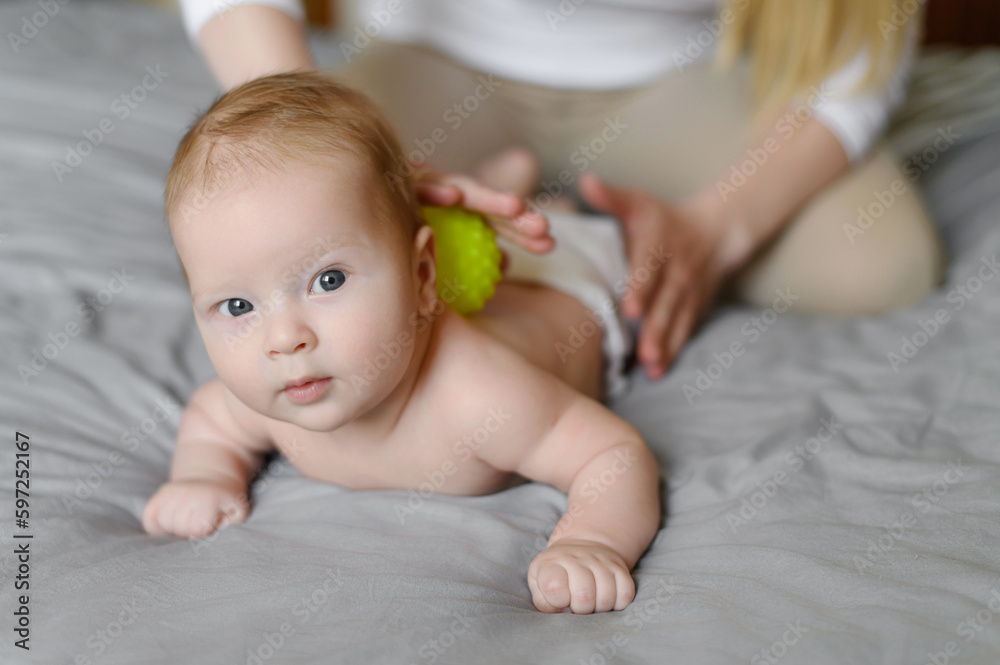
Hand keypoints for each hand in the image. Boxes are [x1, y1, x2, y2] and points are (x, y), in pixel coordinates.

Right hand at [142, 479, 248, 538]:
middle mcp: (186, 492)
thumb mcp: (238, 512)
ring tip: (188, 522)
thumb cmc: (227, 503)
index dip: (203, 532)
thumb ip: (228, 525)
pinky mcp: (159, 495)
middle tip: (199, 524)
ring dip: (174, 528)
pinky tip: (173, 522)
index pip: (197, 528)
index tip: (209, 526)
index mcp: (208, 498)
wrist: (214, 481)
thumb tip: (206, 535)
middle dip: (188, 531)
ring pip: (162, 523)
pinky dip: (157, 525)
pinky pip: (149, 519)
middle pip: (178, 527)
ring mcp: (170, 492)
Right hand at [412, 163, 554, 254]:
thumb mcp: (442, 260)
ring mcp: (426, 184)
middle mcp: (447, 194)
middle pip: (488, 202)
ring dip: (488, 198)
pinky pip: (418, 187)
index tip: (550, 243)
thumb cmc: (405, 249)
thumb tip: (507, 266)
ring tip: (515, 205)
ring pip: (462, 189)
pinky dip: (434, 192)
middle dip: (517, 213)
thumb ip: (473, 259)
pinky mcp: (400, 182)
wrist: (358, 218)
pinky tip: (452, 198)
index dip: (523, 230)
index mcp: (462, 212)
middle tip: (544, 227)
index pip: (499, 220)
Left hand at [528, 538, 635, 612]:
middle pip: (584, 596)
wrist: (583, 547)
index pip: (553, 586)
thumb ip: (543, 601)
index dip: (557, 600)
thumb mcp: (539, 582)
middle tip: (576, 604)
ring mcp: (601, 561)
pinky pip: (625, 595)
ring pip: (606, 598)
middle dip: (580, 609)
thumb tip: (560, 612)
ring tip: (591, 601)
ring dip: (599, 608)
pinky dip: (617, 604)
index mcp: (553, 562)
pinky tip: (606, 597)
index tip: (559, 599)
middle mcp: (578, 558)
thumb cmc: (557, 572)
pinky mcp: (620, 568)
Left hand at [580, 172, 746, 378]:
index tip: (631, 309)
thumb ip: (612, 197)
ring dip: (666, 345)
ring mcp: (688, 292)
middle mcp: (678, 270)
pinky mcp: (695, 308)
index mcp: (659, 243)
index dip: (642, 288)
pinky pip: (685, 331)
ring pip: (678, 321)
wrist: (717, 232)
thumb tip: (586, 181)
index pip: (650, 267)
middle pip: (666, 302)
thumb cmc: (664, 219)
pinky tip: (659, 372)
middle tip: (643, 352)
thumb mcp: (640, 203)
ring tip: (652, 368)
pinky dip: (674, 351)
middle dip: (656, 328)